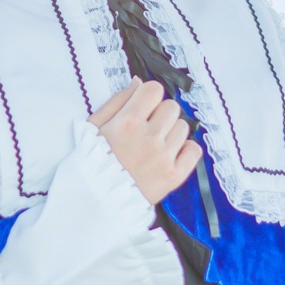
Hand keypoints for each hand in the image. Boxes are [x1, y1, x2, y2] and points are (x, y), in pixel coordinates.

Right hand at [89, 77, 203, 205]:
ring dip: (171, 133)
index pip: (154, 90)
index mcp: (127, 122)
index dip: (148, 96)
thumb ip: (117, 101)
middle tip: (148, 129)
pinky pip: (194, 150)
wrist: (94, 201)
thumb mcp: (93, 127)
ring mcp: (163, 158)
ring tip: (155, 146)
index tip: (143, 107)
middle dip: (160, 114)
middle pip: (172, 107)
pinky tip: (170, 155)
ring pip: (183, 127)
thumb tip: (138, 83)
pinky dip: (185, 150)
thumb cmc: (91, 162)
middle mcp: (148, 138)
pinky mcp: (174, 176)